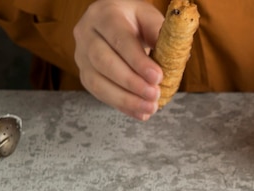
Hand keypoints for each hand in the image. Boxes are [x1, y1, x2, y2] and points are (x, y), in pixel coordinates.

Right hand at [73, 0, 163, 119]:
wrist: (117, 24)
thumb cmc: (135, 21)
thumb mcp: (150, 19)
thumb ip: (159, 35)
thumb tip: (172, 60)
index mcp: (104, 14)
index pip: (119, 39)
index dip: (138, 61)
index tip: (157, 77)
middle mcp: (86, 33)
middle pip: (103, 61)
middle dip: (131, 82)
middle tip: (154, 94)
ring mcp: (81, 55)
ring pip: (97, 82)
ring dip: (126, 99)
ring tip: (150, 107)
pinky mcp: (85, 74)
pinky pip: (100, 94)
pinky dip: (122, 106)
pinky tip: (141, 113)